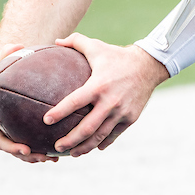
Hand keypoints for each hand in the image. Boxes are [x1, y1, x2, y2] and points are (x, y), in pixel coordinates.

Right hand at [0, 42, 58, 163]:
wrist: (9, 86)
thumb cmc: (7, 71)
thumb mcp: (6, 61)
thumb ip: (10, 53)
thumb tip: (18, 44)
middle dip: (11, 147)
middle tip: (25, 149)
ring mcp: (5, 134)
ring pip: (13, 149)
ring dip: (27, 156)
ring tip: (44, 158)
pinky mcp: (17, 139)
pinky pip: (26, 150)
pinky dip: (38, 154)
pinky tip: (55, 157)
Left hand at [46, 34, 169, 155]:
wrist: (148, 66)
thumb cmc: (117, 56)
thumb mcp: (97, 46)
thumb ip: (75, 42)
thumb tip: (56, 41)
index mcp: (98, 85)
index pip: (74, 102)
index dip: (59, 112)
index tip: (46, 121)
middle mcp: (110, 101)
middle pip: (87, 128)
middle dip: (70, 140)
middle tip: (56, 146)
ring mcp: (121, 112)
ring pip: (100, 136)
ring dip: (85, 147)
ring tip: (72, 153)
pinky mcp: (130, 118)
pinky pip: (114, 135)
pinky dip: (103, 143)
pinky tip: (93, 147)